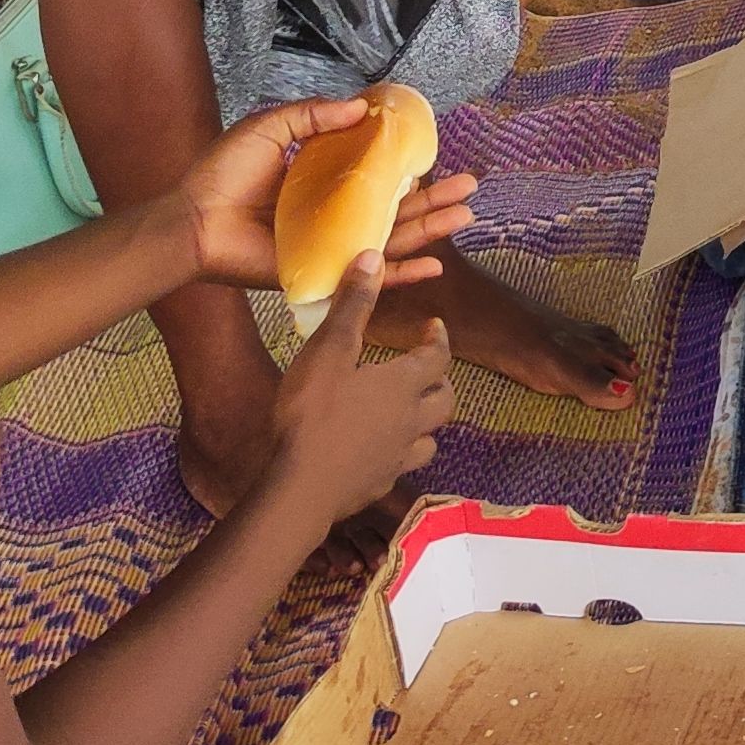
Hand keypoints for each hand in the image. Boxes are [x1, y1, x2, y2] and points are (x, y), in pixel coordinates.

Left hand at [168, 90, 469, 299]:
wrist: (193, 221)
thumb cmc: (222, 175)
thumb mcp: (270, 129)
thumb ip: (313, 117)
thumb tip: (361, 108)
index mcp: (322, 181)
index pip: (375, 175)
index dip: (406, 168)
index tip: (435, 156)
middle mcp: (333, 215)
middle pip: (395, 208)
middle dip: (434, 199)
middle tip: (469, 187)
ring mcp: (332, 246)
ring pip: (391, 239)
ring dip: (430, 229)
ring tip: (465, 215)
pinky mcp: (323, 272)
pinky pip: (368, 276)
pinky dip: (401, 274)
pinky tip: (434, 266)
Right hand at [257, 253, 459, 518]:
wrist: (300, 488)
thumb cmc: (312, 414)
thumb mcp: (328, 351)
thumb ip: (352, 306)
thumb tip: (374, 256)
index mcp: (403, 385)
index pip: (438, 357)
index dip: (438, 339)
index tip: (434, 327)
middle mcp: (410, 422)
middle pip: (444, 399)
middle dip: (439, 380)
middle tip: (426, 368)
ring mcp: (397, 458)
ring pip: (429, 437)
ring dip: (425, 421)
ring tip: (408, 412)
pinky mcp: (380, 485)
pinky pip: (401, 466)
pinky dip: (399, 453)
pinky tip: (380, 452)